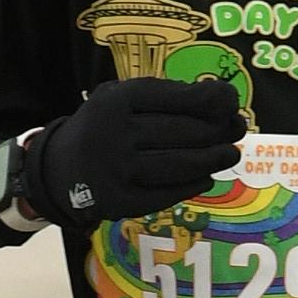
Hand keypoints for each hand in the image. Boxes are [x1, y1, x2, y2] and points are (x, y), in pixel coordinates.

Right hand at [34, 78, 243, 223]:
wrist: (60, 170)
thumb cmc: (104, 127)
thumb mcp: (121, 98)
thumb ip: (163, 95)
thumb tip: (220, 99)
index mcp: (116, 101)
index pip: (172, 96)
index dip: (208, 99)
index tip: (230, 99)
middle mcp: (115, 133)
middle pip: (183, 132)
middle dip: (218, 130)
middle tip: (237, 129)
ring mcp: (117, 170)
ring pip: (180, 165)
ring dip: (213, 160)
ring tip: (230, 154)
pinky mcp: (120, 201)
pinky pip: (167, 193)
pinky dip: (192, 185)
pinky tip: (206, 178)